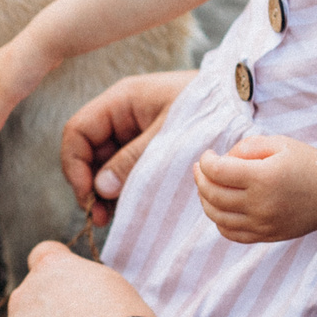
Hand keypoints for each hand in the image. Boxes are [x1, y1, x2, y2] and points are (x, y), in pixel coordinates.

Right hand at [60, 69, 193, 225]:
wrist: (242, 100)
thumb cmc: (208, 109)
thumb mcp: (169, 136)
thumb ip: (133, 160)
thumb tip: (100, 189)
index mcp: (121, 101)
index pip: (77, 132)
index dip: (75, 165)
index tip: (88, 195)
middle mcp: (121, 115)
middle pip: (87, 150)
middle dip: (89, 183)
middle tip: (100, 216)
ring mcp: (133, 130)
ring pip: (104, 162)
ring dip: (103, 189)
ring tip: (110, 216)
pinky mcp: (146, 145)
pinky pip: (123, 166)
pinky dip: (121, 186)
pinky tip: (127, 205)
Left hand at [193, 136, 316, 242]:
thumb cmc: (308, 163)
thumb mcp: (280, 143)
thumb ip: (247, 147)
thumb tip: (221, 159)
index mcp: (264, 177)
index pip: (217, 171)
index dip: (206, 161)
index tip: (208, 155)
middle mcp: (261, 203)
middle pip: (212, 194)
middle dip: (200, 179)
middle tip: (201, 169)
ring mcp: (263, 223)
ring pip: (217, 216)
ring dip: (205, 200)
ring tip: (206, 186)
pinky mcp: (266, 235)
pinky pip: (231, 233)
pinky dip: (218, 220)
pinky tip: (220, 207)